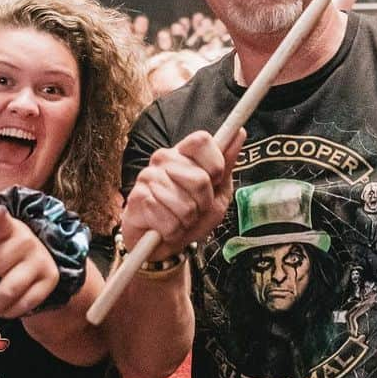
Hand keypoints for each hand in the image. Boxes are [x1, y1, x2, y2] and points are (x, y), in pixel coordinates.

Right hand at [122, 129, 243, 260]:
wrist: (162, 244)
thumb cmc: (190, 217)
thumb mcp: (217, 194)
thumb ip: (227, 166)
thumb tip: (239, 133)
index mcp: (183, 153)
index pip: (202, 140)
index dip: (215, 164)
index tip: (214, 181)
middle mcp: (163, 159)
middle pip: (200, 179)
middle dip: (204, 203)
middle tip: (194, 209)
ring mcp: (148, 176)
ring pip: (185, 205)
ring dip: (187, 221)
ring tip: (179, 219)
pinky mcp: (137, 198)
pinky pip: (169, 220)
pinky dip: (173, 231)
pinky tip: (165, 227)